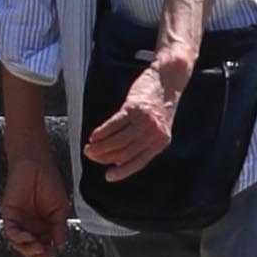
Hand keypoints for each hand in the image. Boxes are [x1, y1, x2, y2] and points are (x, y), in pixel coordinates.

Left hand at [1, 140, 70, 256]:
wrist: (35, 164)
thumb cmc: (49, 182)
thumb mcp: (60, 209)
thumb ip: (58, 227)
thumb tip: (60, 245)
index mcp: (45, 225)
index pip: (45, 245)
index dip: (48, 253)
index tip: (53, 254)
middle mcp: (31, 225)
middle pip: (31, 248)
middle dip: (38, 255)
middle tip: (45, 254)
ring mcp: (20, 221)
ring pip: (19, 243)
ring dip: (27, 249)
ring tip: (37, 247)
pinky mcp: (9, 215)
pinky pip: (10, 231)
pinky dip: (17, 237)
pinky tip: (26, 237)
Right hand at [84, 56, 181, 177]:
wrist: (168, 80)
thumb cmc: (161, 105)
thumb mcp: (158, 128)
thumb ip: (144, 144)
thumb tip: (120, 161)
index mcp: (161, 142)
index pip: (139, 162)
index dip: (123, 172)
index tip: (108, 176)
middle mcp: (153, 134)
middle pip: (124, 153)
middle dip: (104, 158)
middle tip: (91, 156)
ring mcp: (143, 121)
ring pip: (117, 141)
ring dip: (100, 147)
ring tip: (89, 149)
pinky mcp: (133, 108)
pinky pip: (114, 125)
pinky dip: (101, 132)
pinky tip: (93, 136)